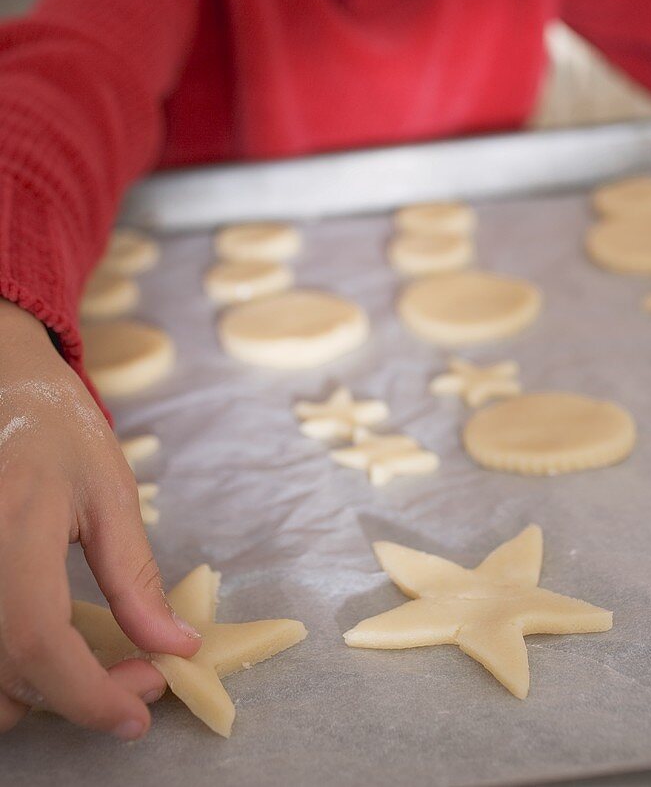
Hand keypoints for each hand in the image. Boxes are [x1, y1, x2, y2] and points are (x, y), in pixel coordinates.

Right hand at [0, 298, 201, 738]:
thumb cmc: (58, 435)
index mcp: (12, 529)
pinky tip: (52, 647)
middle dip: (77, 697)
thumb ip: (135, 576)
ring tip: (94, 662)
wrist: (3, 398)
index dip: (88, 693)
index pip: (38, 641)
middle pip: (7, 676)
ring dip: (40, 692)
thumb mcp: (110, 493)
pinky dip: (13, 671)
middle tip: (136, 676)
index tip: (140, 712)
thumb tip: (174, 646)